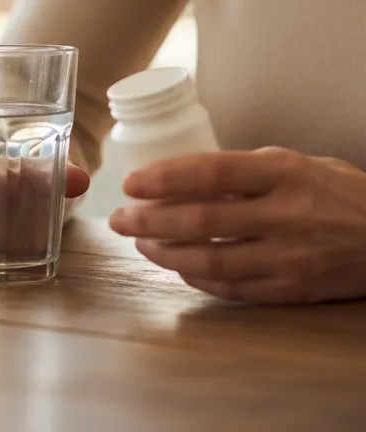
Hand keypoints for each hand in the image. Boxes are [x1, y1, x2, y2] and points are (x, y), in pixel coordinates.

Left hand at [109, 147, 365, 302]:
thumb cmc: (334, 191)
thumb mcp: (292, 163)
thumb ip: (241, 170)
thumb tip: (178, 176)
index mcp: (283, 172)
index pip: (209, 172)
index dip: (163, 178)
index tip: (131, 182)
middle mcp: (286, 215)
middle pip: (200, 220)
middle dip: (148, 220)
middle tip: (118, 219)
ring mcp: (289, 257)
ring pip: (209, 260)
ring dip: (164, 253)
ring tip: (139, 242)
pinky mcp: (292, 290)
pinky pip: (231, 288)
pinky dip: (196, 277)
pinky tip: (176, 265)